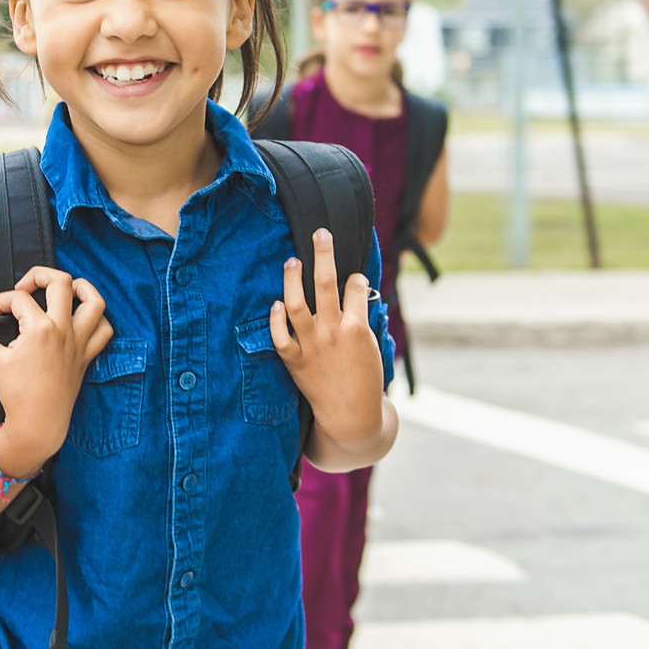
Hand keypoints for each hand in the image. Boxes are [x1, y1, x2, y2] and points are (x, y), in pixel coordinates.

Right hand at [0, 267, 112, 473]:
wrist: (37, 423)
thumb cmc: (16, 395)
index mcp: (40, 329)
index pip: (17, 299)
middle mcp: (64, 331)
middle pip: (60, 281)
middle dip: (38, 275)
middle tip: (24, 288)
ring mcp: (78, 342)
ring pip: (94, 300)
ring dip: (80, 287)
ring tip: (63, 289)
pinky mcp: (86, 355)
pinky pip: (103, 330)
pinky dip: (95, 318)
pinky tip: (80, 317)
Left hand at [270, 228, 385, 450]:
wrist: (351, 416)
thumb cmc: (366, 380)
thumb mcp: (372, 347)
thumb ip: (362, 319)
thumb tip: (358, 292)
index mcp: (357, 328)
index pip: (355, 287)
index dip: (355, 277)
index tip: (353, 277)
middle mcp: (333, 332)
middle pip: (327, 283)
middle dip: (324, 253)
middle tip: (320, 232)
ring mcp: (311, 345)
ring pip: (297, 303)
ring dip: (293, 278)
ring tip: (293, 261)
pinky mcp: (294, 360)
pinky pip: (280, 335)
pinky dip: (276, 317)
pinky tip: (276, 303)